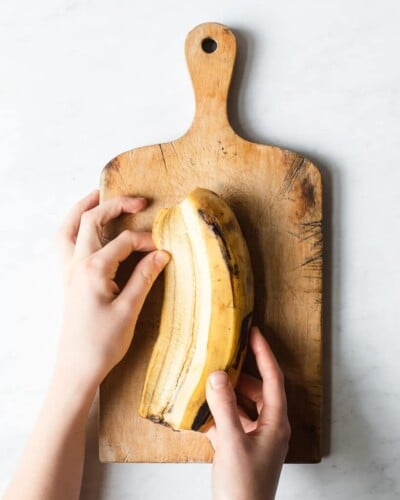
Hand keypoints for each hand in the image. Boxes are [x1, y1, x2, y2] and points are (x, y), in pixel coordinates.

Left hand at [56, 189, 169, 388]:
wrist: (77, 367)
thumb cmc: (103, 342)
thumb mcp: (130, 309)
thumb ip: (144, 277)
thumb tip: (161, 253)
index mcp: (94, 269)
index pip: (124, 242)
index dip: (146, 241)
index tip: (163, 249)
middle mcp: (76, 264)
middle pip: (91, 221)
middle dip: (114, 205)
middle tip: (137, 201)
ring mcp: (67, 271)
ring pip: (69, 227)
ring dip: (83, 209)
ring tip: (98, 196)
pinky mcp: (67, 280)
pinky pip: (64, 243)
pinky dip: (72, 228)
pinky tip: (83, 230)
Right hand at [205, 327, 290, 499]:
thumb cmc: (243, 487)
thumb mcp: (232, 443)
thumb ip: (224, 407)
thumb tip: (218, 375)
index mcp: (276, 423)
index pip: (273, 379)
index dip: (264, 353)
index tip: (254, 333)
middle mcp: (269, 427)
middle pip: (257, 390)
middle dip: (240, 373)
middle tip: (224, 356)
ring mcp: (255, 439)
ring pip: (243, 406)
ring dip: (227, 394)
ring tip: (209, 380)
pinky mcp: (241, 449)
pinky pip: (231, 422)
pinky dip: (218, 414)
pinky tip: (201, 409)